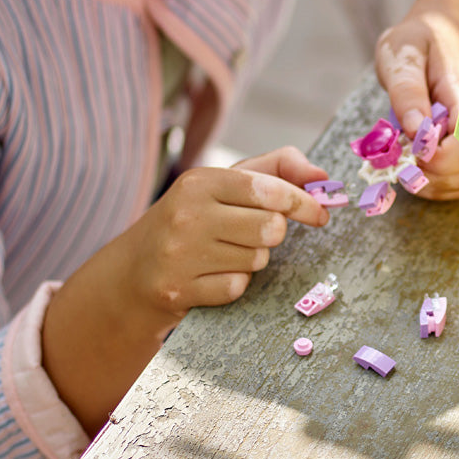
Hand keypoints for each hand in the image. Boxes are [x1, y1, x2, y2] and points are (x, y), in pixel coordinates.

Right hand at [42, 147, 328, 433]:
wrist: (135, 269)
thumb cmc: (196, 218)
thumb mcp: (228, 183)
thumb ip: (280, 168)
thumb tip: (323, 177)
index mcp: (200, 181)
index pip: (270, 190)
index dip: (303, 203)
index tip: (321, 214)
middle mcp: (186, 214)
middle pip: (270, 229)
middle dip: (272, 234)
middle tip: (253, 233)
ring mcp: (179, 254)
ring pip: (257, 259)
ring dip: (252, 258)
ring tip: (224, 252)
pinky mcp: (177, 290)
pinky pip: (237, 288)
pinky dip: (233, 283)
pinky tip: (211, 274)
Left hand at [376, 0, 458, 200]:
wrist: (447, 30)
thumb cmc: (421, 40)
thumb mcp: (403, 52)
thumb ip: (407, 92)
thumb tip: (415, 132)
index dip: (441, 157)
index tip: (412, 152)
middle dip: (435, 174)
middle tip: (402, 161)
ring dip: (437, 185)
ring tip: (408, 167)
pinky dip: (442, 185)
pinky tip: (420, 171)